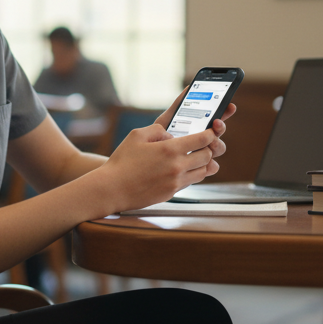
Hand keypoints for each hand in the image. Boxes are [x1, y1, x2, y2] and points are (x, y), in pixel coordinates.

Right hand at [98, 121, 221, 211]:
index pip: (202, 140)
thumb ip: (157, 130)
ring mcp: (176, 182)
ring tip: (195, 157)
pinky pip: (190, 182)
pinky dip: (191, 174)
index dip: (210, 134)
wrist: (112, 189)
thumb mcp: (137, 135)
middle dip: (207, 148)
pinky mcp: (172, 193)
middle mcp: (177, 167)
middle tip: (202, 144)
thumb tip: (170, 135)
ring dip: (202, 163)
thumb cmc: (122, 161)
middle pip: (207, 156)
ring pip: (203, 172)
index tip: (209, 132)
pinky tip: (182, 169)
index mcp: (170, 149)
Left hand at [154, 87, 235, 167]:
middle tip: (216, 123)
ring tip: (208, 143)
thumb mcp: (167, 120)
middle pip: (220, 133)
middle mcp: (205, 140)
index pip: (218, 116)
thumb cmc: (159, 138)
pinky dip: (210, 164)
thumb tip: (189, 87)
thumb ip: (178, 105)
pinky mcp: (199, 169)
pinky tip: (205, 162)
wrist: (148, 160)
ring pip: (219, 149)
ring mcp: (203, 154)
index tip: (230, 106)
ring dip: (217, 144)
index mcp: (201, 126)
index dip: (226, 111)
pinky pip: (212, 167)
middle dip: (220, 127)